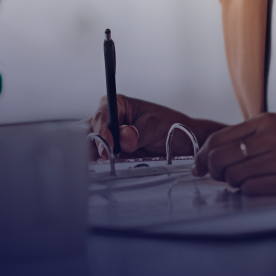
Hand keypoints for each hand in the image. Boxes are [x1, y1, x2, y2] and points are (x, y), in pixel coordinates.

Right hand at [88, 94, 223, 159]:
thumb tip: (125, 137)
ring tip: (104, 166)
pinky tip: (109, 170)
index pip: (102, 115)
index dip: (101, 129)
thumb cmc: (171, 125)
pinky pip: (105, 162)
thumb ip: (139, 132)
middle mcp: (111, 121)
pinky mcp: (116, 155)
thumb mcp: (155, 125)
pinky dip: (105, 167)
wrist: (183, 142)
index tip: (107, 144)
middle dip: (94, 144)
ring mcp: (112, 139)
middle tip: (102, 157)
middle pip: (92, 132)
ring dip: (98, 158)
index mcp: (118, 105)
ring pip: (96, 148)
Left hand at [192, 113, 275, 194]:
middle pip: (222, 158)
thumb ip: (240, 135)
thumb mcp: (269, 125)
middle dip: (213, 170)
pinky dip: (246, 189)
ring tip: (239, 178)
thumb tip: (207, 155)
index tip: (198, 164)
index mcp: (264, 122)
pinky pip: (252, 189)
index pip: (219, 138)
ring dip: (231, 181)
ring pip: (234, 176)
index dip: (202, 154)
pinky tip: (253, 184)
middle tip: (216, 174)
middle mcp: (273, 139)